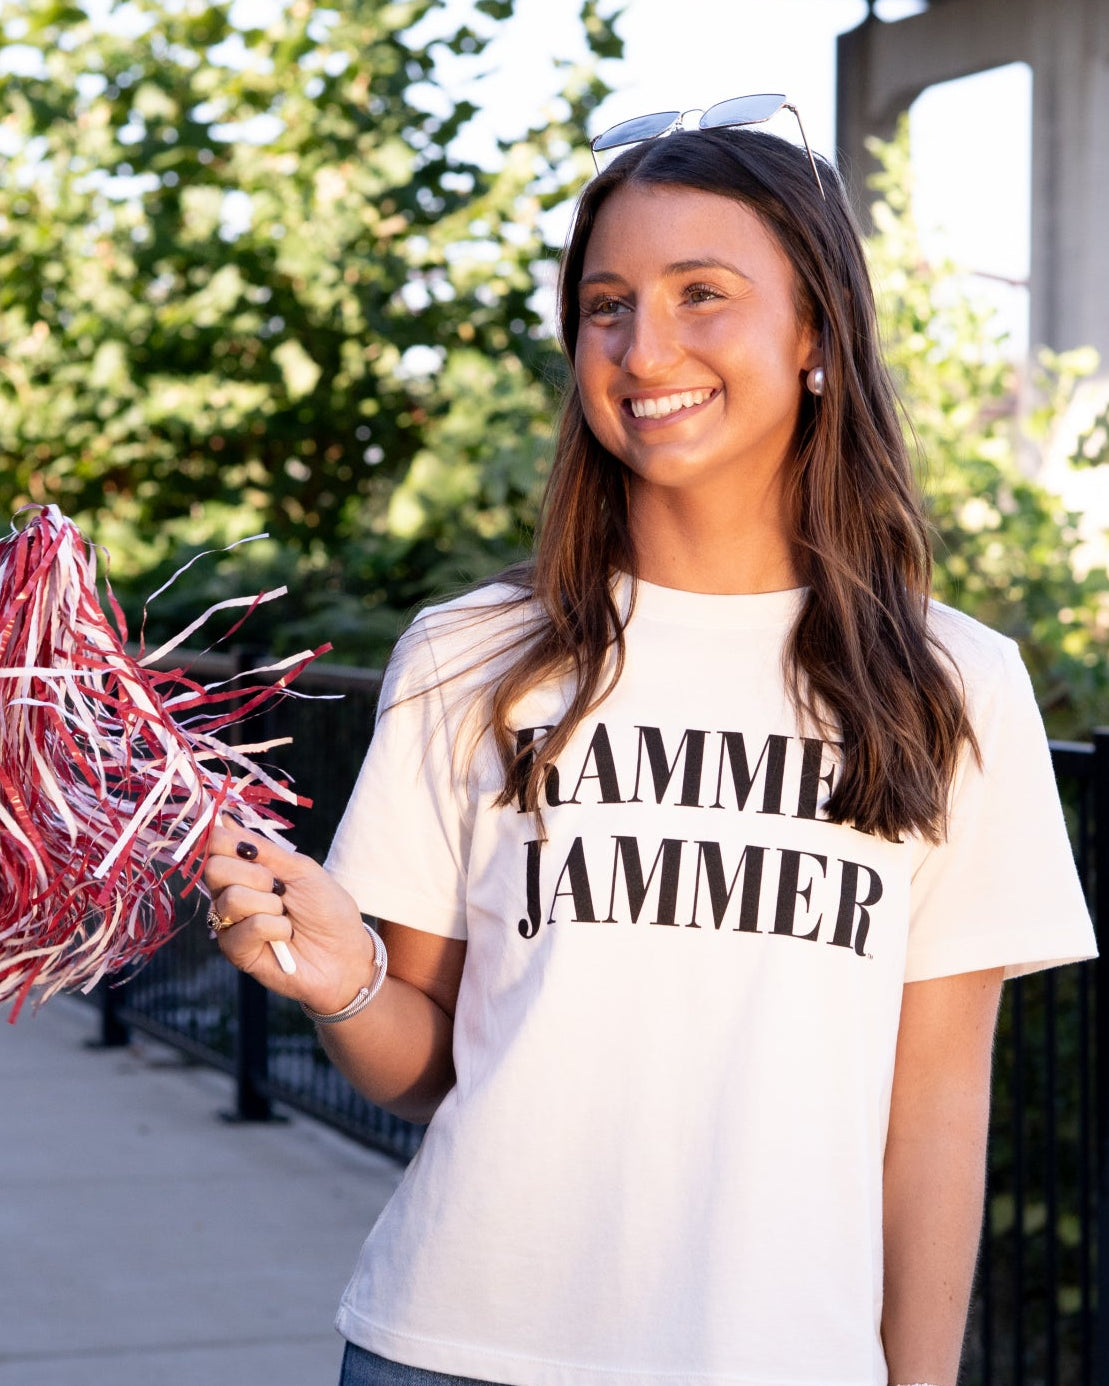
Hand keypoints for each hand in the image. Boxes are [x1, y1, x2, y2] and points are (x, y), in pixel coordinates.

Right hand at [202, 820, 376, 1012]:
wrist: (345, 954)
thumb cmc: (327, 909)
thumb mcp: (300, 869)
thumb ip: (262, 849)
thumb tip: (225, 818)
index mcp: (244, 870)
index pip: (214, 844)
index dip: (226, 840)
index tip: (253, 851)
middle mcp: (230, 894)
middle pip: (214, 868)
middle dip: (255, 875)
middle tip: (279, 889)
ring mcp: (230, 923)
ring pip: (231, 898)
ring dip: (269, 904)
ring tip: (286, 915)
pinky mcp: (236, 951)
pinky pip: (247, 926)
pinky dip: (275, 927)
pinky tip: (285, 936)